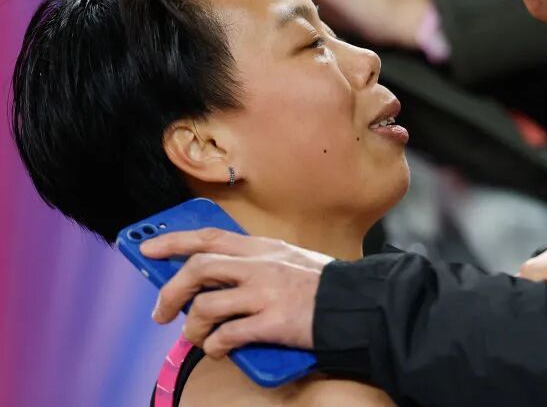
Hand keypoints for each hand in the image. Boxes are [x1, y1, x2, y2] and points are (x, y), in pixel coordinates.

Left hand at [140, 228, 330, 356]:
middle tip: (161, 312)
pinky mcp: (272, 323)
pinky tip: (220, 349)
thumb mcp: (289, 260)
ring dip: (192, 327)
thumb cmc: (324, 286)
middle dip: (169, 291)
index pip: (209, 237)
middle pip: (197, 268)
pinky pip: (226, 336)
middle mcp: (260, 266)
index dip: (173, 240)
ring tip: (198, 337)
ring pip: (205, 306)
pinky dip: (215, 346)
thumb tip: (215, 283)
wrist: (357, 304)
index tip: (149, 247)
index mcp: (264, 248)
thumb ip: (256, 265)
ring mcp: (265, 293)